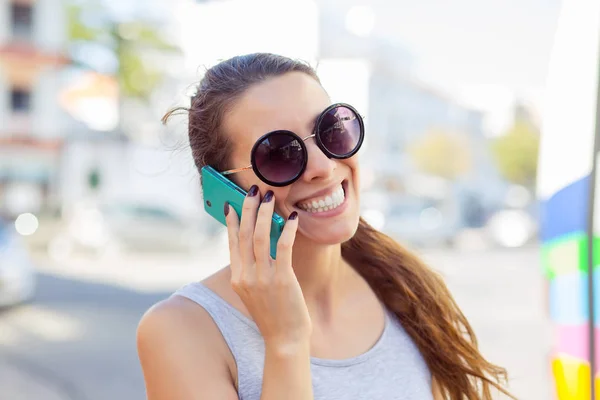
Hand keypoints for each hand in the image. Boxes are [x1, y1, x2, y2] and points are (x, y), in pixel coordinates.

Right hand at [224, 186, 311, 348]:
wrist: (285, 339)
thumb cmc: (274, 313)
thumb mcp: (255, 291)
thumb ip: (253, 268)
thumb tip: (258, 240)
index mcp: (237, 278)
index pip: (231, 242)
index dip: (232, 220)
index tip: (232, 202)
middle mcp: (246, 276)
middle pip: (243, 234)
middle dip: (248, 208)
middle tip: (254, 190)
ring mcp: (262, 278)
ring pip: (259, 236)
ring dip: (264, 213)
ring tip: (269, 197)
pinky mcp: (281, 280)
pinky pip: (282, 247)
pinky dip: (286, 230)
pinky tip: (293, 218)